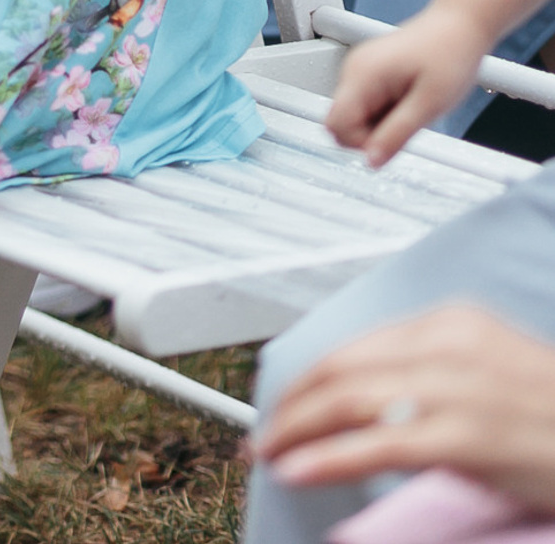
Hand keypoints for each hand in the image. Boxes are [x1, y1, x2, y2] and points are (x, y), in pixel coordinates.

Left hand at [253, 303, 554, 508]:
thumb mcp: (491, 371)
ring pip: (347, 401)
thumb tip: (371, 402)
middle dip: (292, 405)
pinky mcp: (462, 435)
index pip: (357, 347)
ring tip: (270, 453)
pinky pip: (375, 444)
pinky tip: (299, 468)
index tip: (285, 406)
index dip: (311, 381)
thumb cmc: (554, 415)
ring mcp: (454, 388)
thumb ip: (434, 374)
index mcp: (452, 322)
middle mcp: (447, 344)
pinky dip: (326, 456)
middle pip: (342, 369)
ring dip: (296, 430)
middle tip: (264, 434)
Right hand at [326, 6, 486, 165]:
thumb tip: (371, 162)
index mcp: (363, 74)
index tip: (392, 141)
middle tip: (407, 123)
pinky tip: (408, 100)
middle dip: (372, 134)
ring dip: (382, 123)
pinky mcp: (371, 70)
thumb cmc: (450, 54)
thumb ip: (396, 135)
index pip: (336, 124)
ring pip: (356, 115)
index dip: (362, 143)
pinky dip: (386, 111)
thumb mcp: (428, 105)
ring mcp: (361, 67)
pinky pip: (367, 104)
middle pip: (343, 121)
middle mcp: (354, 68)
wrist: (461, 24)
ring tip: (412, 107)